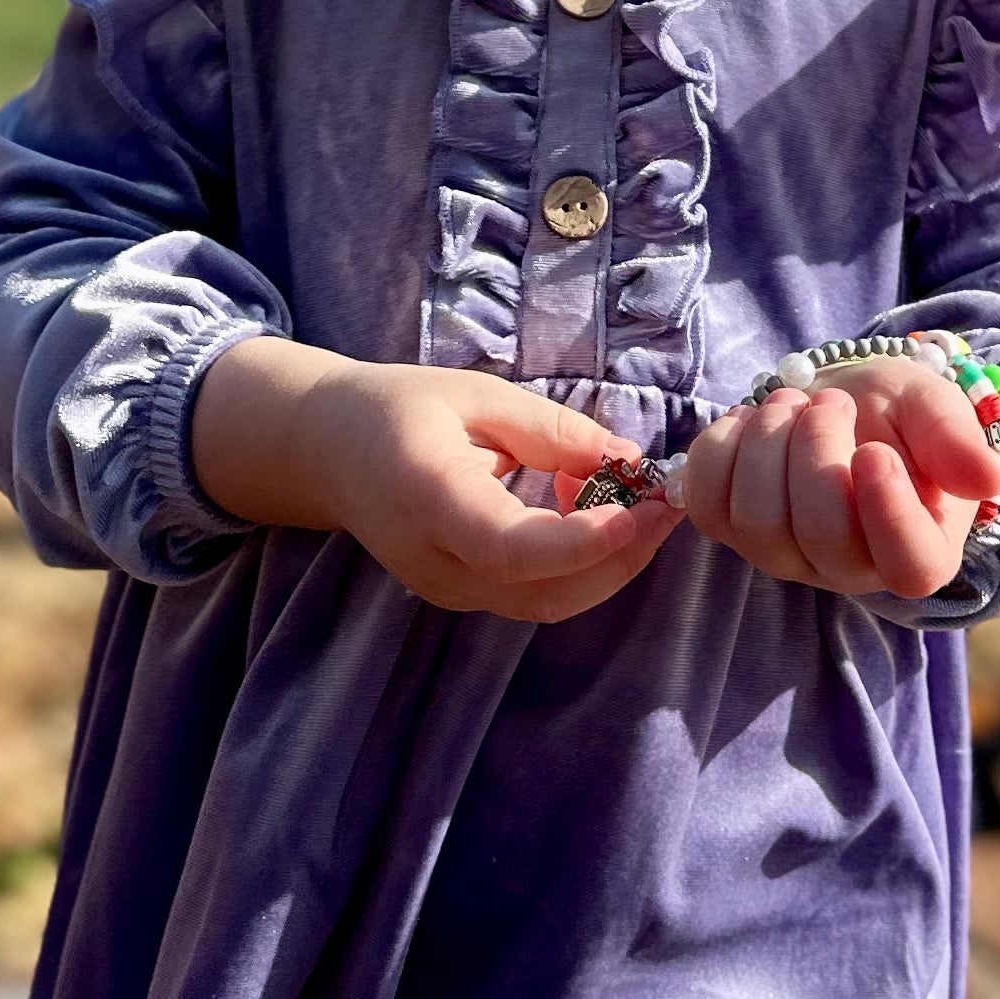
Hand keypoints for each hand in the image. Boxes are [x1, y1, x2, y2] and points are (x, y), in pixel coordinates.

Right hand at [191, 340, 680, 620]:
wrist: (330, 452)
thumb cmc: (400, 409)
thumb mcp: (477, 395)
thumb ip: (552, 431)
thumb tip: (629, 462)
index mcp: (427, 497)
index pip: (511, 547)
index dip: (583, 540)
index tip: (640, 509)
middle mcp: (434, 561)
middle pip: (543, 590)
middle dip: (621, 555)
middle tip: (669, 505)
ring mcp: (446, 589)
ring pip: (548, 603)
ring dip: (609, 564)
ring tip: (638, 503)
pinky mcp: (462, 596)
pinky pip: (537, 597)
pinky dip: (582, 565)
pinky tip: (596, 514)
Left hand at [682, 361, 999, 599]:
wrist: (844, 402)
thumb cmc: (899, 415)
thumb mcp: (934, 408)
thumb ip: (956, 438)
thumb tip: (984, 478)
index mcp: (919, 549)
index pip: (908, 565)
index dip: (888, 513)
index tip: (874, 451)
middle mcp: (850, 569)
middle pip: (821, 537)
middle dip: (817, 453)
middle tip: (831, 402)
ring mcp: (785, 557)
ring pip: (757, 523)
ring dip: (768, 443)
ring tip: (793, 401)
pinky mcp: (732, 531)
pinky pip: (706, 501)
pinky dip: (721, 448)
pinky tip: (752, 420)